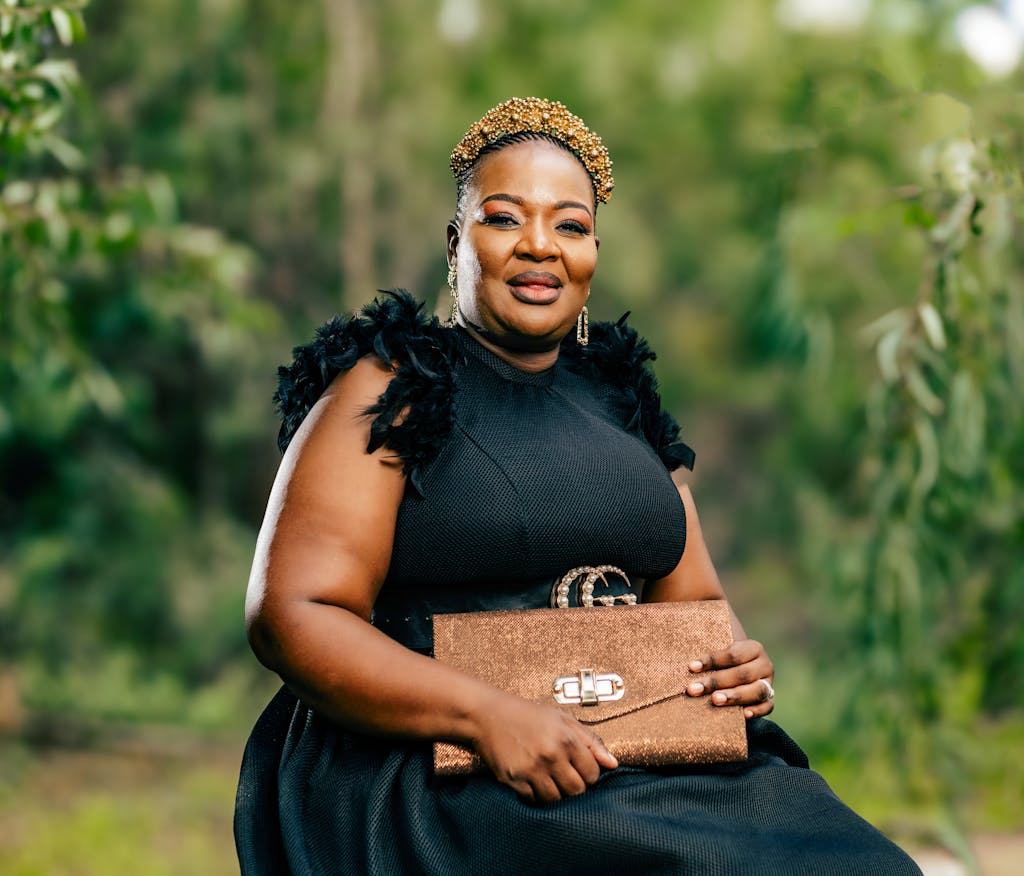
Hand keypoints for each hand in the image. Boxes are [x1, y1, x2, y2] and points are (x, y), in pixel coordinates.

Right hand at [470, 691, 617, 803]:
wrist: (487, 714)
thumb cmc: (527, 714)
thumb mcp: (562, 719)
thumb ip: (591, 740)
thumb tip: (613, 764)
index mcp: (566, 738)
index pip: (592, 774)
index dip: (588, 773)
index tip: (579, 768)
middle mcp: (550, 755)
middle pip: (576, 791)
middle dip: (574, 785)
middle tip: (563, 774)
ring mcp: (531, 769)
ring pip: (556, 799)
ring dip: (555, 792)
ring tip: (548, 777)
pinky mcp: (514, 780)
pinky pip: (534, 800)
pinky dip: (536, 794)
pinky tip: (532, 779)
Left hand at [686, 639, 774, 719]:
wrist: (738, 672)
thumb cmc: (721, 660)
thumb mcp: (718, 649)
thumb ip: (708, 652)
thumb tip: (688, 659)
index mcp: (753, 648)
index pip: (733, 654)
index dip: (712, 660)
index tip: (691, 667)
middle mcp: (765, 665)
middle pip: (742, 674)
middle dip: (716, 682)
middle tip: (693, 689)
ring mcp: (768, 683)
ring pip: (756, 690)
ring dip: (735, 696)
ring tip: (714, 700)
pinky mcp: (770, 700)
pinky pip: (767, 707)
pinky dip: (756, 711)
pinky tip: (743, 715)